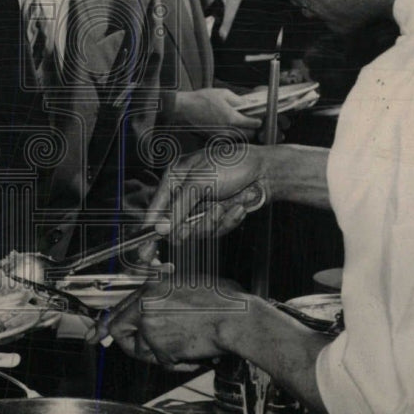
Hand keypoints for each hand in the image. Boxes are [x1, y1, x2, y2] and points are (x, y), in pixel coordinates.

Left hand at [108, 278, 246, 367]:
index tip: (98, 334)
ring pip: (142, 349)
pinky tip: (192, 355)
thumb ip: (164, 295)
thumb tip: (152, 308)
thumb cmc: (223, 301)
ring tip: (183, 347)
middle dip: (126, 343)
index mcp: (153, 287)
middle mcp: (146, 303)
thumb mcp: (188, 285)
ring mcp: (151, 325)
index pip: (121, 306)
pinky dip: (176, 364)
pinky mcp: (160, 345)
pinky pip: (161, 362)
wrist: (237, 318)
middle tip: (139, 351)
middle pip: (118, 328)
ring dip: (160, 354)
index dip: (108, 323)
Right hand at [145, 144, 270, 243]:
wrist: (265, 171)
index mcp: (174, 179)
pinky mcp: (217, 217)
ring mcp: (201, 208)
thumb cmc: (233, 164)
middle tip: (208, 215)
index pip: (155, 208)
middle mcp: (185, 195)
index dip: (150, 229)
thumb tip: (160, 227)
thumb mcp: (200, 182)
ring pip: (198, 231)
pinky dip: (229, 220)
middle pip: (176, 226)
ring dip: (214, 221)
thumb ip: (179, 207)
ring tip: (227, 206)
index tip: (147, 249)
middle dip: (193, 225)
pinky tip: (239, 207)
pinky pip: (216, 230)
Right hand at [174, 88, 262, 134]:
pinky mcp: (213, 138)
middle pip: (248, 135)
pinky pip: (228, 140)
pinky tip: (230, 129)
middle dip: (253, 130)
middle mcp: (227, 130)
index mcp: (232, 118)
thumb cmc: (202, 99)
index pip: (253, 124)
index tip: (259, 119)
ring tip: (242, 126)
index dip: (258, 121)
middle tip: (253, 124)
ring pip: (239, 139)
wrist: (184, 108)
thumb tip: (249, 102)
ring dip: (243, 134)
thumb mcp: (223, 93)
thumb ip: (239, 99)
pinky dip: (232, 136)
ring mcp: (220, 136)